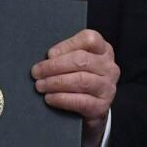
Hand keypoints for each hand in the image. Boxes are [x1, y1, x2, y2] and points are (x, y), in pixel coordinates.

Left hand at [31, 28, 119, 146]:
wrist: (92, 107)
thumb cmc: (80, 78)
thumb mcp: (77, 62)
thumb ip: (66, 55)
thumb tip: (49, 57)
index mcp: (103, 50)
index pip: (90, 39)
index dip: (67, 45)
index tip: (49, 54)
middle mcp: (109, 67)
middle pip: (82, 60)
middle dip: (55, 66)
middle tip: (37, 72)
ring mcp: (107, 87)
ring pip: (81, 80)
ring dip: (56, 83)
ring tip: (41, 85)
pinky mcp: (102, 106)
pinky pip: (81, 101)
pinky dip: (62, 99)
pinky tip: (50, 98)